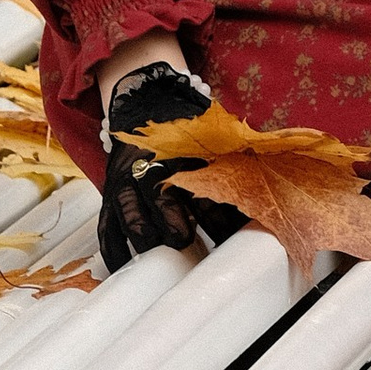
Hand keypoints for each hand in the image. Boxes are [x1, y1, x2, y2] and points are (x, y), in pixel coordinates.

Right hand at [98, 58, 229, 270]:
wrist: (144, 101)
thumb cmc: (183, 127)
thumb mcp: (209, 139)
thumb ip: (232, 167)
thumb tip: (263, 203)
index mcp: (182, 154)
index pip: (202, 187)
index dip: (217, 213)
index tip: (233, 236)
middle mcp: (152, 167)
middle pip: (161, 197)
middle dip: (173, 222)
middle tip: (186, 242)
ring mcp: (127, 181)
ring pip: (130, 212)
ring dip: (145, 236)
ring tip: (157, 257)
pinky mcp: (111, 194)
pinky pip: (107, 225)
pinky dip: (113, 249)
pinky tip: (123, 268)